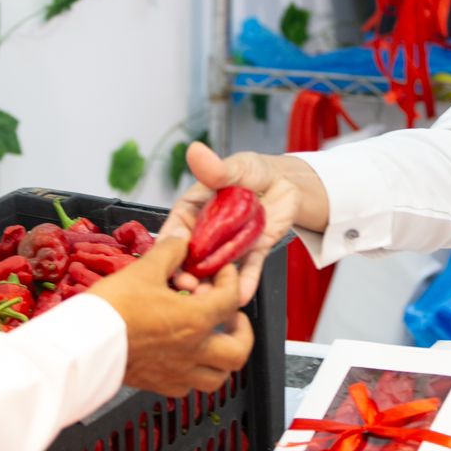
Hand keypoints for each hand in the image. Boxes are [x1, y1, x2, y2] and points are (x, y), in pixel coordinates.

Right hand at [89, 236, 253, 396]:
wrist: (81, 344)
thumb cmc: (112, 308)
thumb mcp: (143, 270)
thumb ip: (169, 251)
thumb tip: (181, 239)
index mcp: (195, 321)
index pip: (231, 300)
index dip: (230, 281)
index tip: (222, 273)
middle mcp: (193, 351)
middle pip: (238, 352)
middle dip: (241, 332)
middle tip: (231, 317)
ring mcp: (177, 373)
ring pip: (217, 377)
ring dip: (220, 359)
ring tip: (212, 341)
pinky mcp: (157, 385)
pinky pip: (187, 387)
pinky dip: (193, 374)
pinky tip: (182, 358)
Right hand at [157, 142, 311, 305]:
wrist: (285, 181)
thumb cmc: (252, 171)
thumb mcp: (234, 167)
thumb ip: (215, 168)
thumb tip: (196, 151)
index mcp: (194, 210)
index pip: (175, 231)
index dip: (169, 246)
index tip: (165, 261)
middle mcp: (208, 232)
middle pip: (192, 258)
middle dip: (188, 274)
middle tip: (187, 287)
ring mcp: (229, 245)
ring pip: (217, 270)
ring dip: (212, 286)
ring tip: (209, 299)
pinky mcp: (252, 252)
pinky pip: (247, 270)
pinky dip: (245, 283)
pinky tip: (241, 296)